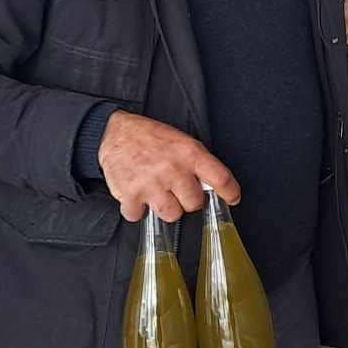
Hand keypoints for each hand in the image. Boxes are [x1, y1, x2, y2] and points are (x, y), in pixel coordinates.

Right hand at [96, 111, 238, 221]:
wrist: (115, 131)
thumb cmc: (150, 137)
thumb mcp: (181, 141)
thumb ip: (197, 163)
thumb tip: (212, 187)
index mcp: (190, 154)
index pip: (221, 178)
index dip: (230, 192)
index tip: (232, 199)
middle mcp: (173, 170)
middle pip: (194, 204)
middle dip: (187, 200)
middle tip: (176, 190)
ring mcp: (152, 184)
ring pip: (171, 215)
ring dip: (164, 207)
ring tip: (157, 192)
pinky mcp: (130, 194)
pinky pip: (139, 216)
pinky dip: (137, 210)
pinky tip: (137, 195)